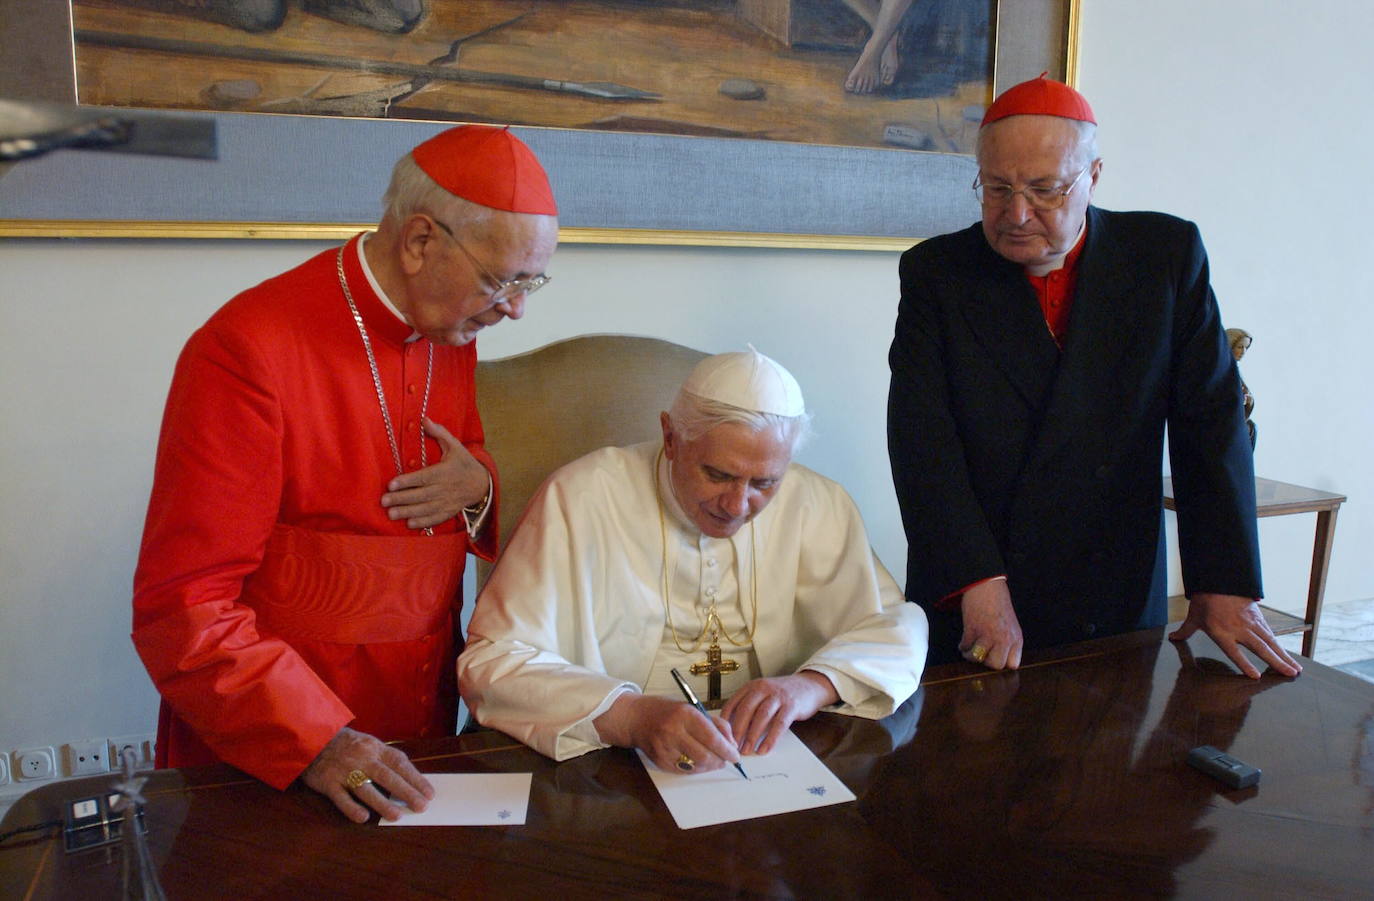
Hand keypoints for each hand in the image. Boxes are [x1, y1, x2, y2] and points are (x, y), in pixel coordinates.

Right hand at [301, 727, 434, 822]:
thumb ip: (385, 759)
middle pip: (387, 776)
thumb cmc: (346, 745)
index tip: (429, 793)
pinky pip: (341, 798)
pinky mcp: (328, 782)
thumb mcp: (368, 744)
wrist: (312, 738)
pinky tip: (363, 818)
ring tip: (397, 816)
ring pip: (366, 789)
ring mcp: (344, 771)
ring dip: (382, 803)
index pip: (399, 763)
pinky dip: (352, 808)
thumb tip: (409, 779)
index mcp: (374, 747)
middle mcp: (361, 758)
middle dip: (406, 792)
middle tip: (422, 807)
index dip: (416, 778)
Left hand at [380, 418, 489, 529]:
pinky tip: (409, 524)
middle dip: (402, 499)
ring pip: (425, 508)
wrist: (481, 484)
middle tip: (384, 501)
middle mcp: (445, 488)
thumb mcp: (455, 446)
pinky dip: (423, 522)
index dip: (407, 481)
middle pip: (421, 495)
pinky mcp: (449, 511)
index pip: (423, 477)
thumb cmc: (464, 463)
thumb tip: (424, 420)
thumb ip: (439, 433)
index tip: (391, 484)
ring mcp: (447, 501)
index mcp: (444, 472)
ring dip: (408, 512)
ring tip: (391, 514)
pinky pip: (435, 518)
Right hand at [593, 694, 739, 774]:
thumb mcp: (692, 708)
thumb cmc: (667, 711)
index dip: (727, 750)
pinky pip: (684, 771)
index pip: (711, 737)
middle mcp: (673, 732)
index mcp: (685, 715)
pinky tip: (698, 761)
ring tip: (714, 760)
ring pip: (696, 766)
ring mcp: (665, 748)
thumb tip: (731, 744)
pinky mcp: (660, 761)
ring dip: (710, 766)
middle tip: (726, 759)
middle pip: (705, 756)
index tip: (736, 755)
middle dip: (720, 760)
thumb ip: (715, 724)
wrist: (636, 718)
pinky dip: (696, 768)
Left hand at [721, 671, 837, 755]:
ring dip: (752, 736)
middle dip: (737, 730)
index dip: (726, 721)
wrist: (809, 686)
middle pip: (746, 710)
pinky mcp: (792, 706)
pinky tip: (765, 749)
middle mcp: (763, 688)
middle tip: (733, 747)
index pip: (733, 702)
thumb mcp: (762, 694)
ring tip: (747, 750)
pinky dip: (771, 739)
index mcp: (752, 686)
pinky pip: (779, 724)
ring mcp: (778, 696)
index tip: (722, 736)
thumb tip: (731, 729)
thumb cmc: (782, 694)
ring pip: (761, 717)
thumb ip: (748, 707)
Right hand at [959, 579, 1022, 669]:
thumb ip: (1008, 641)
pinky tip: (964, 641)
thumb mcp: (1011, 625)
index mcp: (1016, 638)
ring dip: (971, 655)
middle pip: (996, 665)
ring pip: (978, 658)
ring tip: (969, 649)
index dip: (1002, 662)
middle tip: (982, 653)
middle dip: (986, 661)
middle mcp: (1004, 638)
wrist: (986, 586)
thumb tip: (999, 657)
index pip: (1013, 664)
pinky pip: (965, 646)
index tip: (994, 657)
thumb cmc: (998, 604)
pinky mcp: (973, 629)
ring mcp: (988, 635)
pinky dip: (963, 646)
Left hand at [1169, 592, 1301, 678]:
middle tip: (1289, 674)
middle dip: (1276, 662)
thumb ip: (1185, 631)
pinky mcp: (1258, 619)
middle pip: (1260, 647)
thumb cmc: (1205, 601)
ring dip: (1283, 656)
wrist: (1219, 579)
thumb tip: (1173, 638)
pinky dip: (1281, 647)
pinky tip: (1288, 656)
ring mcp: (1251, 623)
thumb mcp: (1193, 617)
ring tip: (1295, 669)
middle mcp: (1239, 629)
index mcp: (1221, 631)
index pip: (1234, 651)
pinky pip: (1271, 635)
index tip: (1255, 676)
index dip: (1244, 663)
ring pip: (1270, 642)